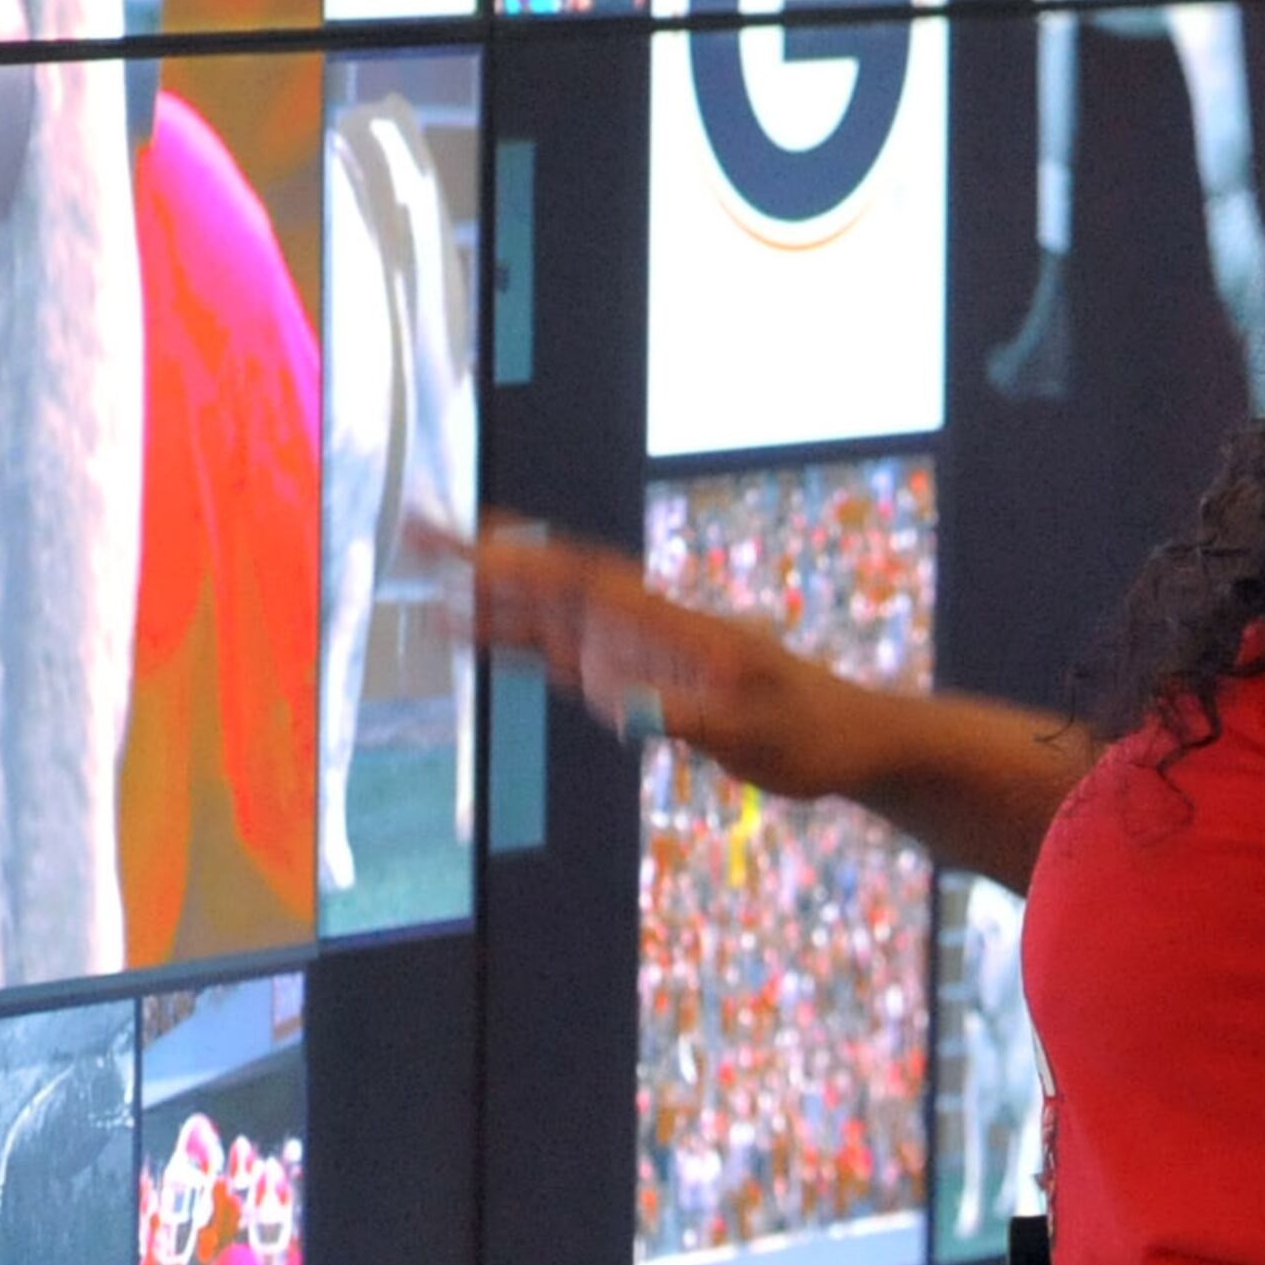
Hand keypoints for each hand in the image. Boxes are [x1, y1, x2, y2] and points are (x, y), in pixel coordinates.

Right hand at [433, 518, 874, 802]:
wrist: (847, 738)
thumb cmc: (810, 737)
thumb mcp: (756, 737)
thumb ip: (690, 720)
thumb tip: (623, 711)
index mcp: (672, 625)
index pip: (585, 580)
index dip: (523, 559)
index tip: (467, 542)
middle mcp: (645, 624)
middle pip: (554, 575)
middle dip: (487, 552)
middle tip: (417, 526)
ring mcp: (637, 648)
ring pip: (550, 608)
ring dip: (489, 587)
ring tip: (424, 566)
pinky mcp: (635, 675)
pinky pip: (563, 649)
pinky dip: (515, 637)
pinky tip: (472, 631)